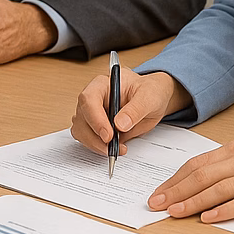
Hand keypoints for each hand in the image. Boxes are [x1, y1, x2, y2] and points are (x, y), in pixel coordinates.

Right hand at [71, 68, 190, 152]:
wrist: (153, 100)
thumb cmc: (150, 92)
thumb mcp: (148, 97)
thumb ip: (135, 110)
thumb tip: (120, 124)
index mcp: (103, 84)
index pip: (89, 99)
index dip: (95, 118)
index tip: (108, 135)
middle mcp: (93, 97)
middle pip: (81, 117)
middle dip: (94, 137)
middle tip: (112, 147)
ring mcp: (91, 112)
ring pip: (80, 130)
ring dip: (95, 144)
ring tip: (116, 148)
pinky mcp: (94, 126)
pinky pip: (87, 138)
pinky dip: (97, 147)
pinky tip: (112, 148)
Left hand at [148, 139, 233, 222]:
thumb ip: (230, 166)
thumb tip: (200, 181)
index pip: (197, 164)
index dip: (175, 179)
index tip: (158, 192)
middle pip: (202, 176)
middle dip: (175, 191)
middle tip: (156, 205)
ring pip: (218, 189)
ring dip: (193, 201)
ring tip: (174, 213)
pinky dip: (224, 210)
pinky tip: (209, 218)